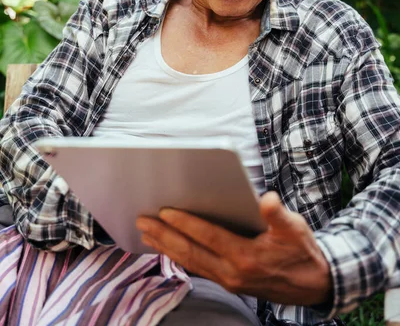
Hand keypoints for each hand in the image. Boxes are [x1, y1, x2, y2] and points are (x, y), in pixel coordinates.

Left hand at [136, 192, 331, 305]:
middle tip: (142, 220)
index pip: (208, 236)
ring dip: (166, 248)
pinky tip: (168, 250)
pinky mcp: (229, 283)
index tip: (164, 210)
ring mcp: (229, 281)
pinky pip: (198, 270)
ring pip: (190, 262)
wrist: (314, 284)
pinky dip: (179, 258)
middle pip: (191, 252)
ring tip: (146, 234)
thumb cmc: (302, 251)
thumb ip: (277, 214)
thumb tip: (267, 199)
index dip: (185, 223)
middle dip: (164, 235)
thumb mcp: (295, 228)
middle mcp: (232, 272)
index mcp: (246, 256)